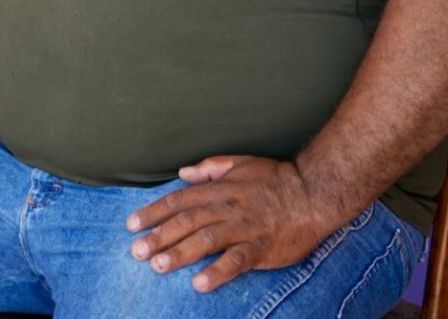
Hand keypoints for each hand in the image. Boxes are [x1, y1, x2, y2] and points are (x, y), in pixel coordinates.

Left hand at [125, 155, 339, 292]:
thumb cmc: (276, 178)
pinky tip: (199, 283)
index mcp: (219, 189)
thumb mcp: (239, 163)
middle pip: (186, 221)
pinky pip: (237, 260)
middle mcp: (227, 207)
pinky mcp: (262, 247)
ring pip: (206, 240)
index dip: (153, 212)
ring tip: (158, 266)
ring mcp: (245, 227)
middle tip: (136, 251)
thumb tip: (183, 173)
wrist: (315, 192)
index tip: (131, 225)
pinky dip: (217, 272)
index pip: (178, 200)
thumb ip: (209, 169)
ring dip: (180, 253)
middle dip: (159, 236)